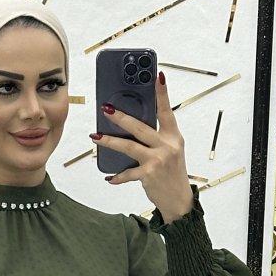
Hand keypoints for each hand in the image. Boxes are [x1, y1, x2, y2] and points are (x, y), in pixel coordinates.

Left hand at [93, 70, 194, 220]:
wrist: (179, 200)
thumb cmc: (172, 173)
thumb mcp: (170, 151)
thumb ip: (156, 138)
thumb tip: (132, 125)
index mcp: (173, 136)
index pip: (167, 111)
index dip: (162, 93)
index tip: (157, 75)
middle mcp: (167, 146)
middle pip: (140, 127)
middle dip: (121, 118)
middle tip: (106, 109)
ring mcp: (157, 160)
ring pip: (129, 147)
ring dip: (110, 142)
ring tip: (96, 136)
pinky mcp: (149, 175)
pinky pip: (128, 173)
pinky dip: (118, 177)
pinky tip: (110, 178)